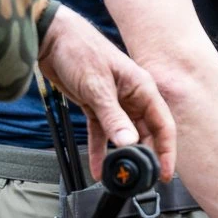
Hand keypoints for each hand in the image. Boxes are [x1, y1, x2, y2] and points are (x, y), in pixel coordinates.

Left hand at [36, 6, 176, 181]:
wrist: (51, 38)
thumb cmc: (78, 50)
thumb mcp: (97, 87)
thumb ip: (113, 118)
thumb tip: (128, 144)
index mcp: (142, 88)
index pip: (163, 125)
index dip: (166, 151)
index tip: (164, 174)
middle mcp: (133, 97)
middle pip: (146, 134)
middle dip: (143, 157)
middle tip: (137, 179)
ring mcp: (115, 103)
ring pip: (124, 136)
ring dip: (120, 156)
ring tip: (118, 177)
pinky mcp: (97, 106)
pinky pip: (102, 134)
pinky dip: (99, 150)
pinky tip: (97, 167)